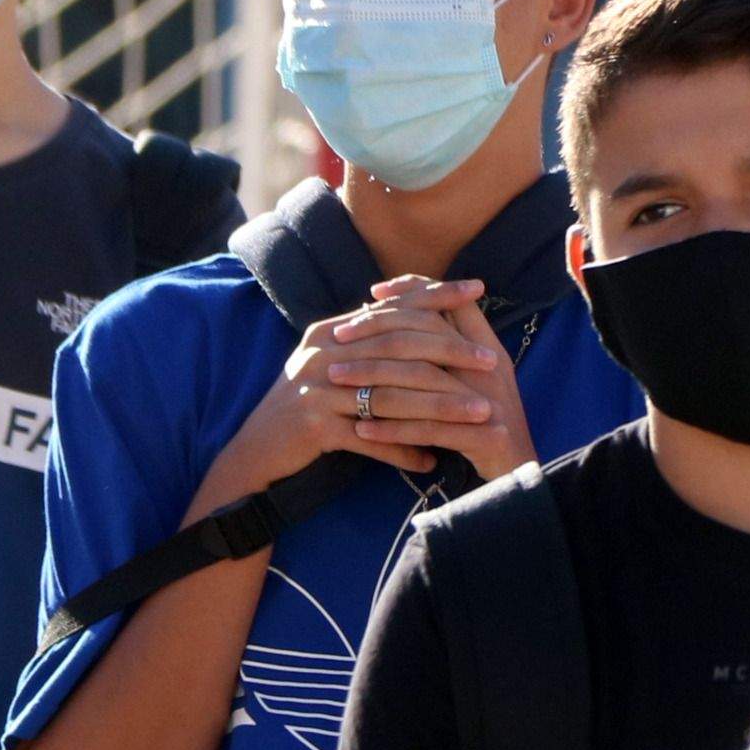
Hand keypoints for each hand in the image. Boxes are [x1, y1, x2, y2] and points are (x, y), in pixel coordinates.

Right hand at [200, 280, 501, 502]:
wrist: (256, 452)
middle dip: (451, 352)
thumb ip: (368, 345)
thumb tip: (418, 320)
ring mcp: (316, 388)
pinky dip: (402, 450)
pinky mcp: (314, 426)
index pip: (391, 307)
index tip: (478, 288)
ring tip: (478, 416)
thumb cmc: (306, 409)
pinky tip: (432, 461)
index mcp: (331, 332)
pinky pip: (371, 439)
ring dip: (440, 408)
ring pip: (392, 396)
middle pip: (399, 348)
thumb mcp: (334, 368)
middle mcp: (323, 353)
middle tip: (493, 362)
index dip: (435, 295)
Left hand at [343, 280, 535, 483]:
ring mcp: (491, 402)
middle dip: (378, 333)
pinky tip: (361, 430)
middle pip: (429, 334)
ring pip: (422, 381)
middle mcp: (491, 368)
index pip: (452, 304)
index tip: (373, 293)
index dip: (413, 292)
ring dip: (374, 379)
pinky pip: (428, 430)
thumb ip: (449, 347)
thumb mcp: (474, 378)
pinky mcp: (485, 437)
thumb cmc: (485, 422)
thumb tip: (406, 318)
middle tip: (338, 338)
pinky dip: (392, 430)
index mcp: (489, 349)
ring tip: (338, 380)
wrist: (519, 473)